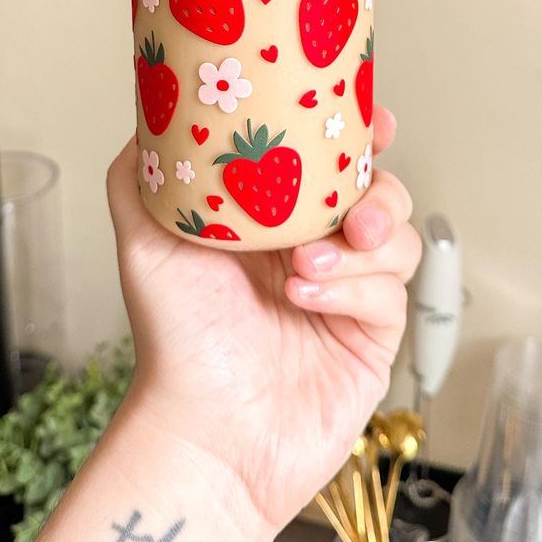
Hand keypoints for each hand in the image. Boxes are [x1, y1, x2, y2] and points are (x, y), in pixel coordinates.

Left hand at [107, 106, 419, 535]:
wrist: (205, 433)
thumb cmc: (174, 339)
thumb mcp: (145, 240)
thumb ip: (146, 173)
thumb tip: (156, 109)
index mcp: (274, 220)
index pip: (333, 161)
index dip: (358, 135)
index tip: (371, 120)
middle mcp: (316, 249)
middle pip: (379, 192)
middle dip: (376, 191)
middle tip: (350, 208)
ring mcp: (348, 293)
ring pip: (396, 238)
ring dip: (359, 244)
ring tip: (305, 264)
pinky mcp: (372, 336)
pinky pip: (391, 292)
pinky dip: (352, 287)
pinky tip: (306, 298)